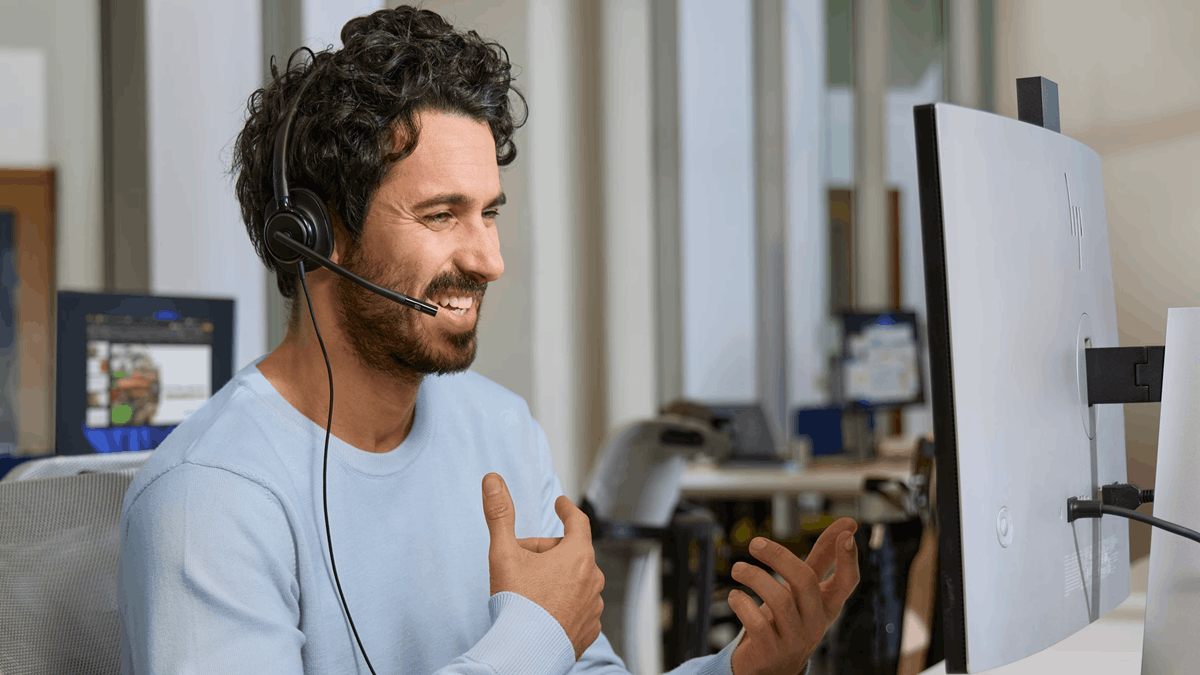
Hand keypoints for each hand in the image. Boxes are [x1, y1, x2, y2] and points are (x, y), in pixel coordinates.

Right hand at [482, 473, 604, 660]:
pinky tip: (542, 612)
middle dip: (547, 552)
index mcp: (578, 556)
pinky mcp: (588, 630)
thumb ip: (500, 514)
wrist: (524, 654)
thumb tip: (492, 480)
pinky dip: (562, 604)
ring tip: (529, 592)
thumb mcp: (503, 553)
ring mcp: (593, 607)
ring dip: (556, 579)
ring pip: (574, 581)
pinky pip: (577, 607)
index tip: (561, 504)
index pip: (578, 522)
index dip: (567, 510)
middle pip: (570, 554)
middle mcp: (592, 580)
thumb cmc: (516, 604)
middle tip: (519, 561)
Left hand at [729, 519, 859, 674]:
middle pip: (805, 581)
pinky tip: (736, 596)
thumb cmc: (790, 617)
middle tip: (755, 543)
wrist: (771, 665)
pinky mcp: (771, 651)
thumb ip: (824, 557)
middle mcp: (816, 623)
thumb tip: (848, 524)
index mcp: (827, 605)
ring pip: (778, 600)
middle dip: (778, 556)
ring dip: (753, 577)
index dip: (849, 560)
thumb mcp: (807, 589)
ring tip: (738, 569)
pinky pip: (757, 622)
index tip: (848, 535)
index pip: (847, 583)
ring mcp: (795, 639)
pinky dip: (742, 603)